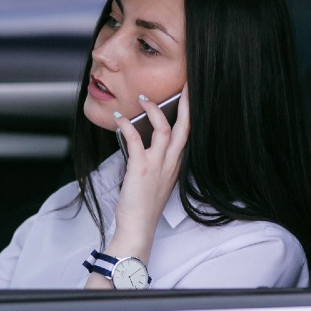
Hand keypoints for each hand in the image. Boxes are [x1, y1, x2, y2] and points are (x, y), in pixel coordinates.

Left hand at [108, 85, 189, 258]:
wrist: (138, 227)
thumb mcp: (156, 179)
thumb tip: (141, 138)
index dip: (191, 113)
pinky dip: (126, 126)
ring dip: (152, 109)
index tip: (189, 95)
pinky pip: (135, 139)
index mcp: (177, 164)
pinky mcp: (141, 168)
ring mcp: (158, 164)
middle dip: (186, 102)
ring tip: (143, 97)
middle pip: (185, 126)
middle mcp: (172, 162)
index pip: (188, 133)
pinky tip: (119, 119)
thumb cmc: (144, 205)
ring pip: (163, 128)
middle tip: (186, 83)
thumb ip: (155, 159)